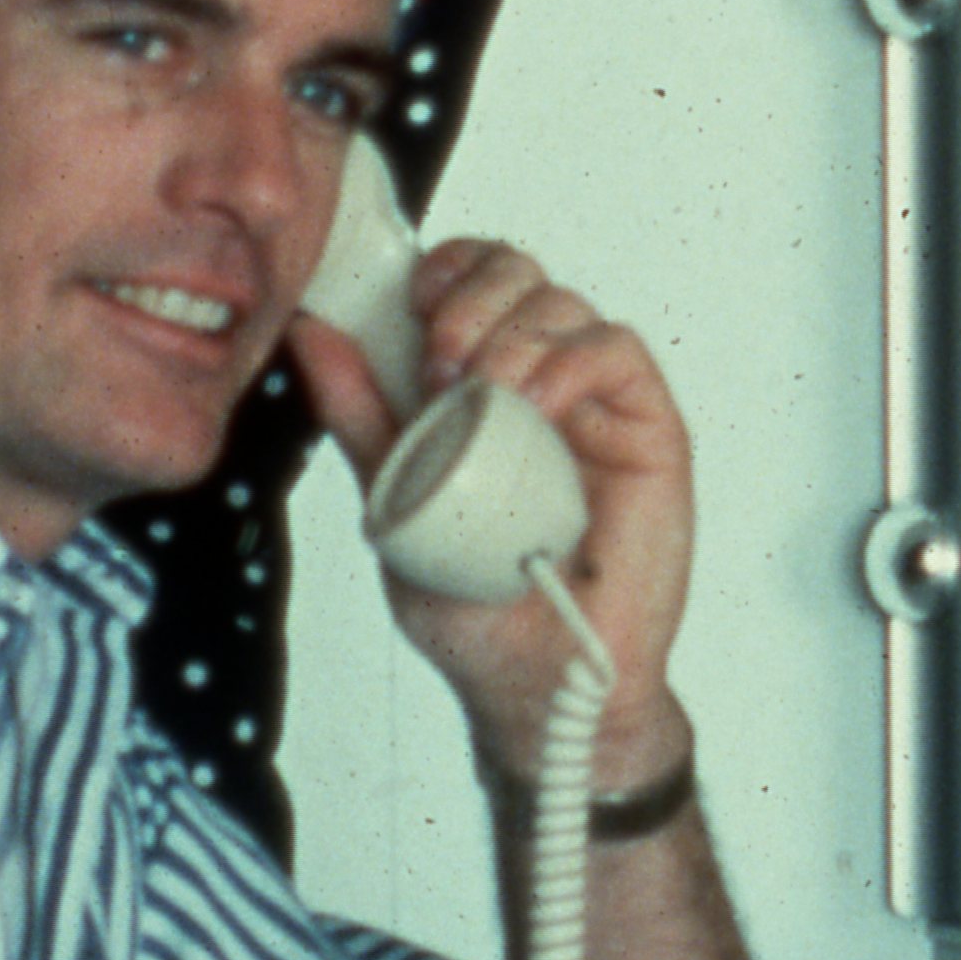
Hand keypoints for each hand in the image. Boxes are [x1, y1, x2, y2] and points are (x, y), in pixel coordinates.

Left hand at [295, 238, 698, 791]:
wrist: (537, 689)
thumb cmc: (476, 609)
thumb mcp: (395, 502)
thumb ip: (362, 419)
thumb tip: (312, 335)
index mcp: (480, 387)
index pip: (470, 283)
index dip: (443, 269)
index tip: (407, 302)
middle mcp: (541, 381)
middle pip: (518, 272)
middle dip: (469, 293)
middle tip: (435, 360)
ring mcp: (595, 404)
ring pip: (563, 303)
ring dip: (508, 330)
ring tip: (476, 392)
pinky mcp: (648, 430)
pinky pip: (616, 353)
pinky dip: (568, 361)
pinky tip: (532, 404)